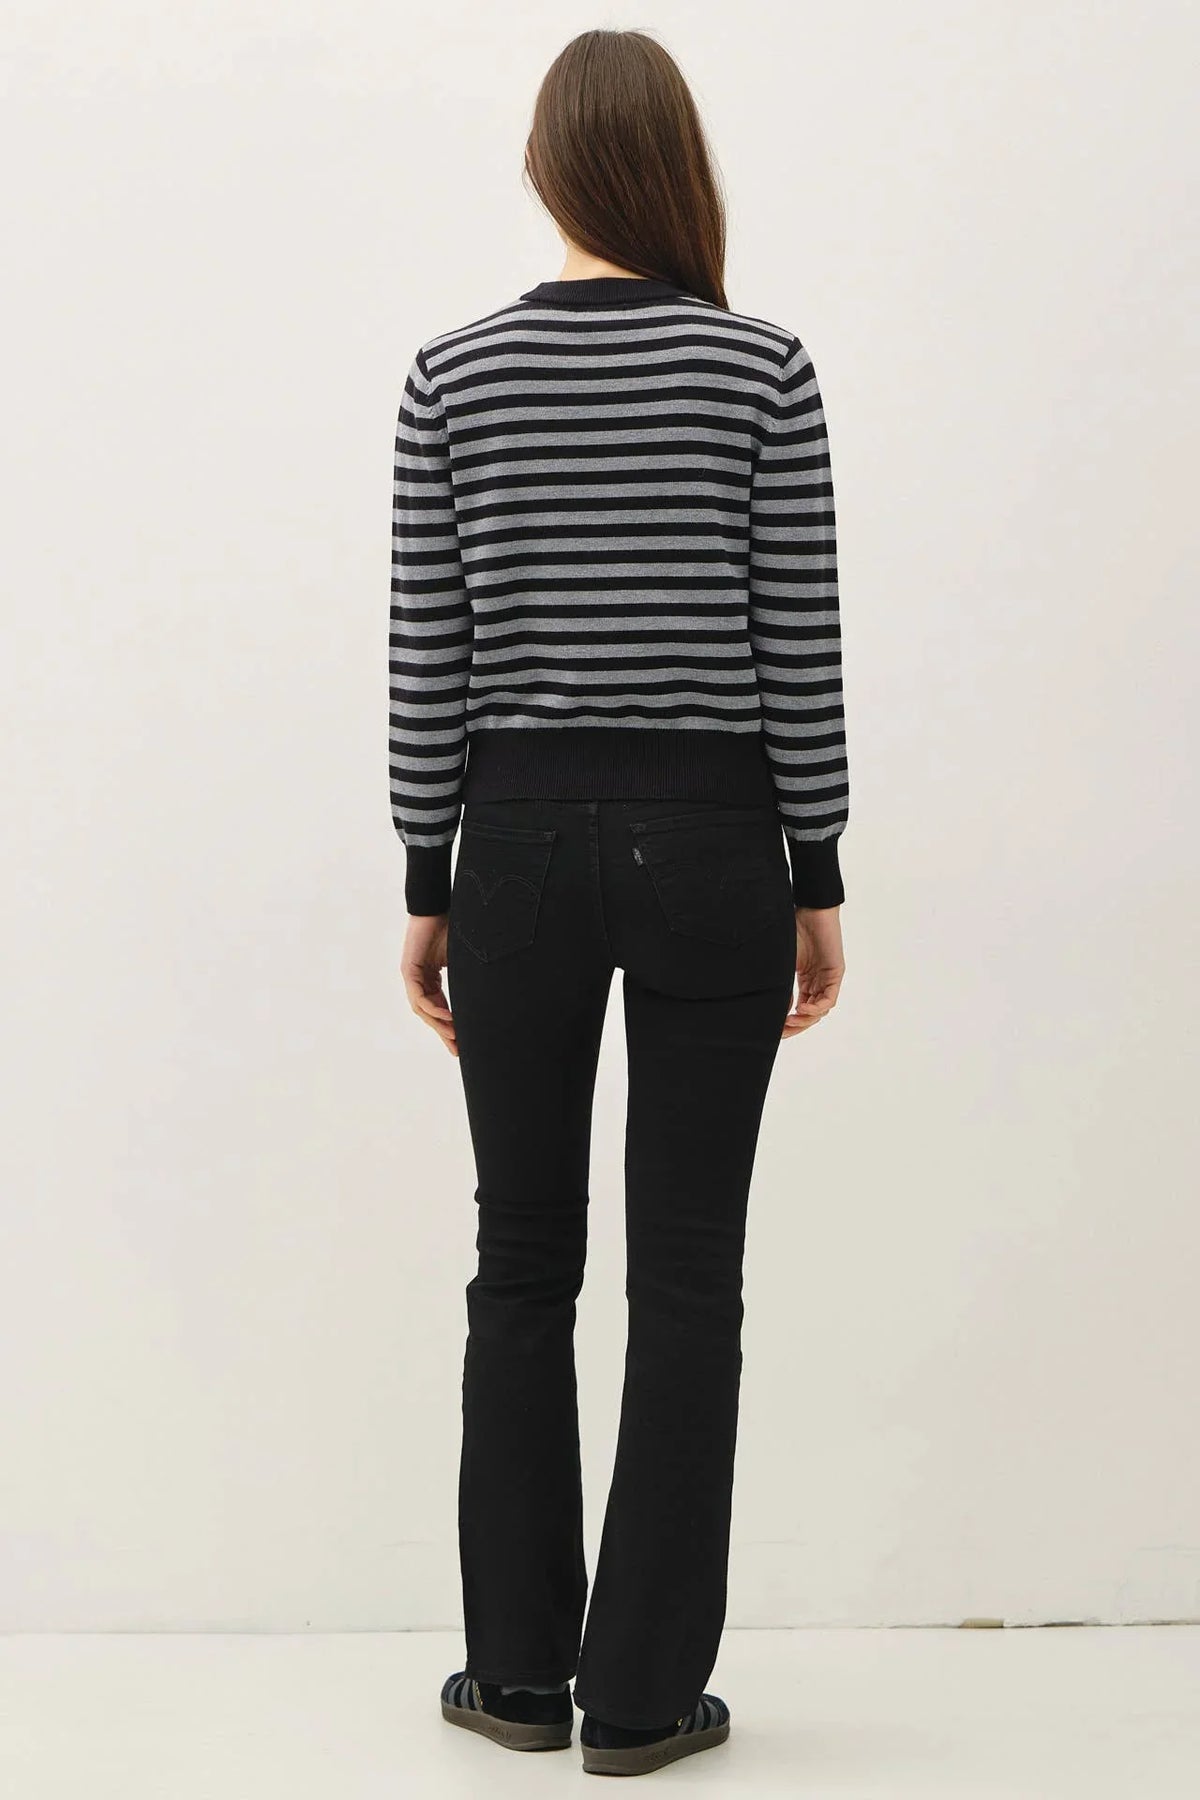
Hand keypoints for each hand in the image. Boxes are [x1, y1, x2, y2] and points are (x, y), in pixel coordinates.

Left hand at [400, 913, 456, 1055]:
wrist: (437, 907)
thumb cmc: (451, 927)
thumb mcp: (461, 959)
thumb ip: (468, 975)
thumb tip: (492, 988)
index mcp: (430, 977)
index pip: (440, 1007)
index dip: (450, 1025)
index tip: (462, 1042)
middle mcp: (419, 979)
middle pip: (429, 1013)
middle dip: (444, 1032)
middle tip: (457, 1050)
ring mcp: (412, 976)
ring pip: (422, 1009)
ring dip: (438, 1024)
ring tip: (454, 1037)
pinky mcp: (408, 970)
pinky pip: (419, 996)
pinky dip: (432, 1008)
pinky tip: (447, 1017)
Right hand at [783, 905, 844, 1039]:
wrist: (809, 910)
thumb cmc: (793, 930)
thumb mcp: (783, 963)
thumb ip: (781, 986)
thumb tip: (778, 1010)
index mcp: (805, 981)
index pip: (800, 1010)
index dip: (789, 1023)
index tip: (775, 1031)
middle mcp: (818, 983)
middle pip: (811, 1015)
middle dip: (797, 1026)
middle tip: (782, 1032)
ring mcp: (827, 979)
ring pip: (820, 1010)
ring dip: (806, 1019)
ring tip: (791, 1021)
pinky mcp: (836, 973)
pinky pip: (829, 999)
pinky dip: (817, 1008)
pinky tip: (803, 1009)